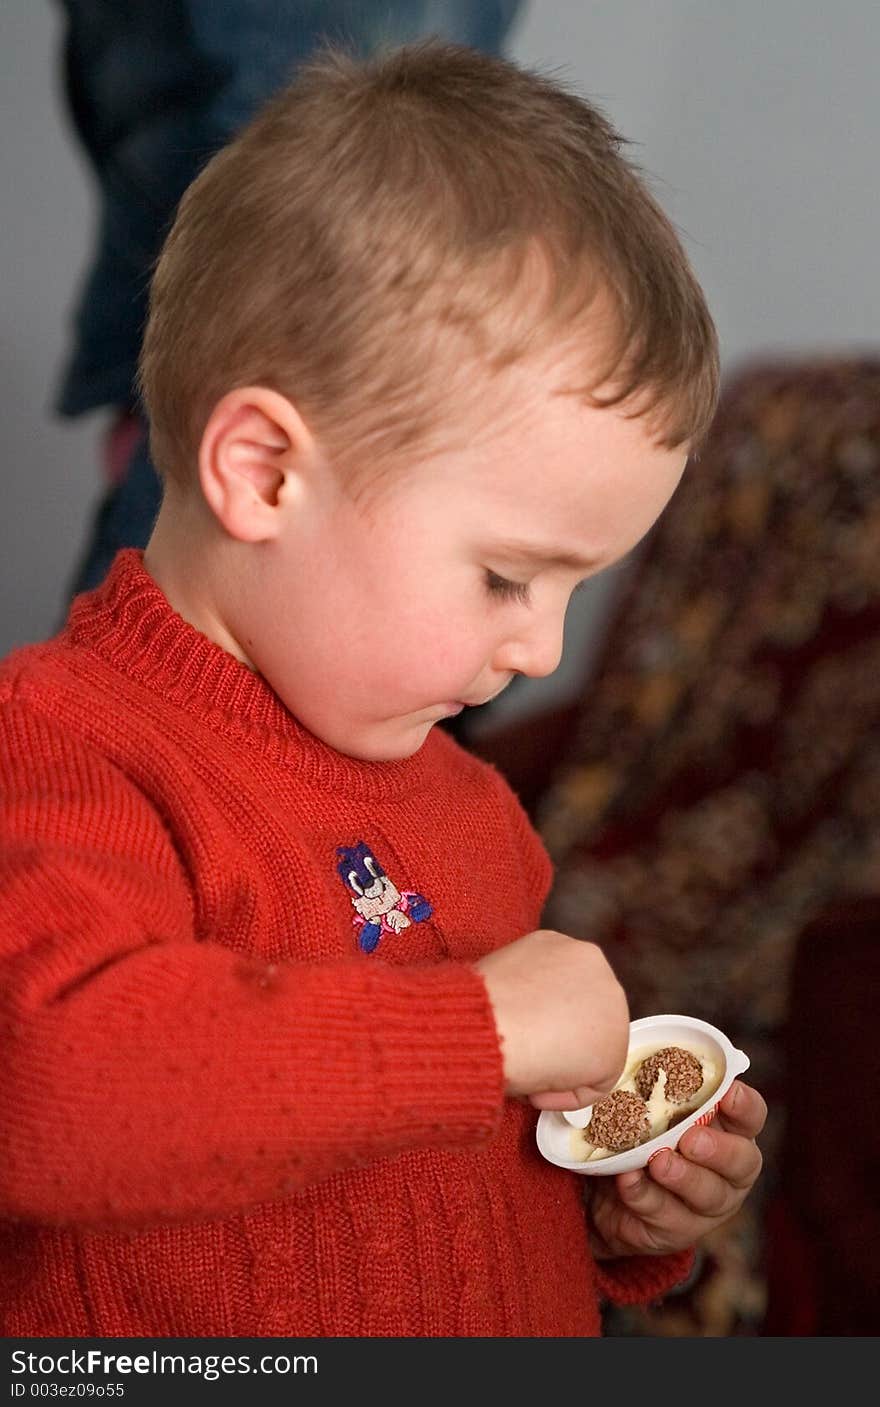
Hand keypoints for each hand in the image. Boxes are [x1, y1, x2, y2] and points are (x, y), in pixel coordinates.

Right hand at [474, 929, 628, 1107]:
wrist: (489, 1024)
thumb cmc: (475, 1007)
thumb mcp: (495, 984)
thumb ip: (519, 996)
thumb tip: (519, 1022)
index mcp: (556, 944)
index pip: (559, 989)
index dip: (537, 1020)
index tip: (516, 1040)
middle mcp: (590, 962)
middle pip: (581, 1013)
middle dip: (556, 1041)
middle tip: (525, 1062)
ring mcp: (610, 1001)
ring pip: (591, 1046)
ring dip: (562, 1068)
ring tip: (526, 1079)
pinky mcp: (616, 1045)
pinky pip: (595, 1081)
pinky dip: (566, 1094)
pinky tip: (535, 1091)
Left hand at [586, 1079, 766, 1258]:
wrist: (608, 1194)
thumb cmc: (643, 1136)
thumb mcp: (654, 1109)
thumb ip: (661, 1088)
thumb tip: (638, 1050)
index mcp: (731, 1131)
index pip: (752, 1116)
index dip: (745, 1105)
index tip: (728, 1092)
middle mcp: (729, 1171)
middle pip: (742, 1162)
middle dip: (719, 1149)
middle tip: (691, 1138)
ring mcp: (707, 1206)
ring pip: (707, 1195)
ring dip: (683, 1176)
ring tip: (658, 1161)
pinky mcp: (678, 1231)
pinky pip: (665, 1214)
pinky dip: (644, 1195)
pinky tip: (627, 1180)